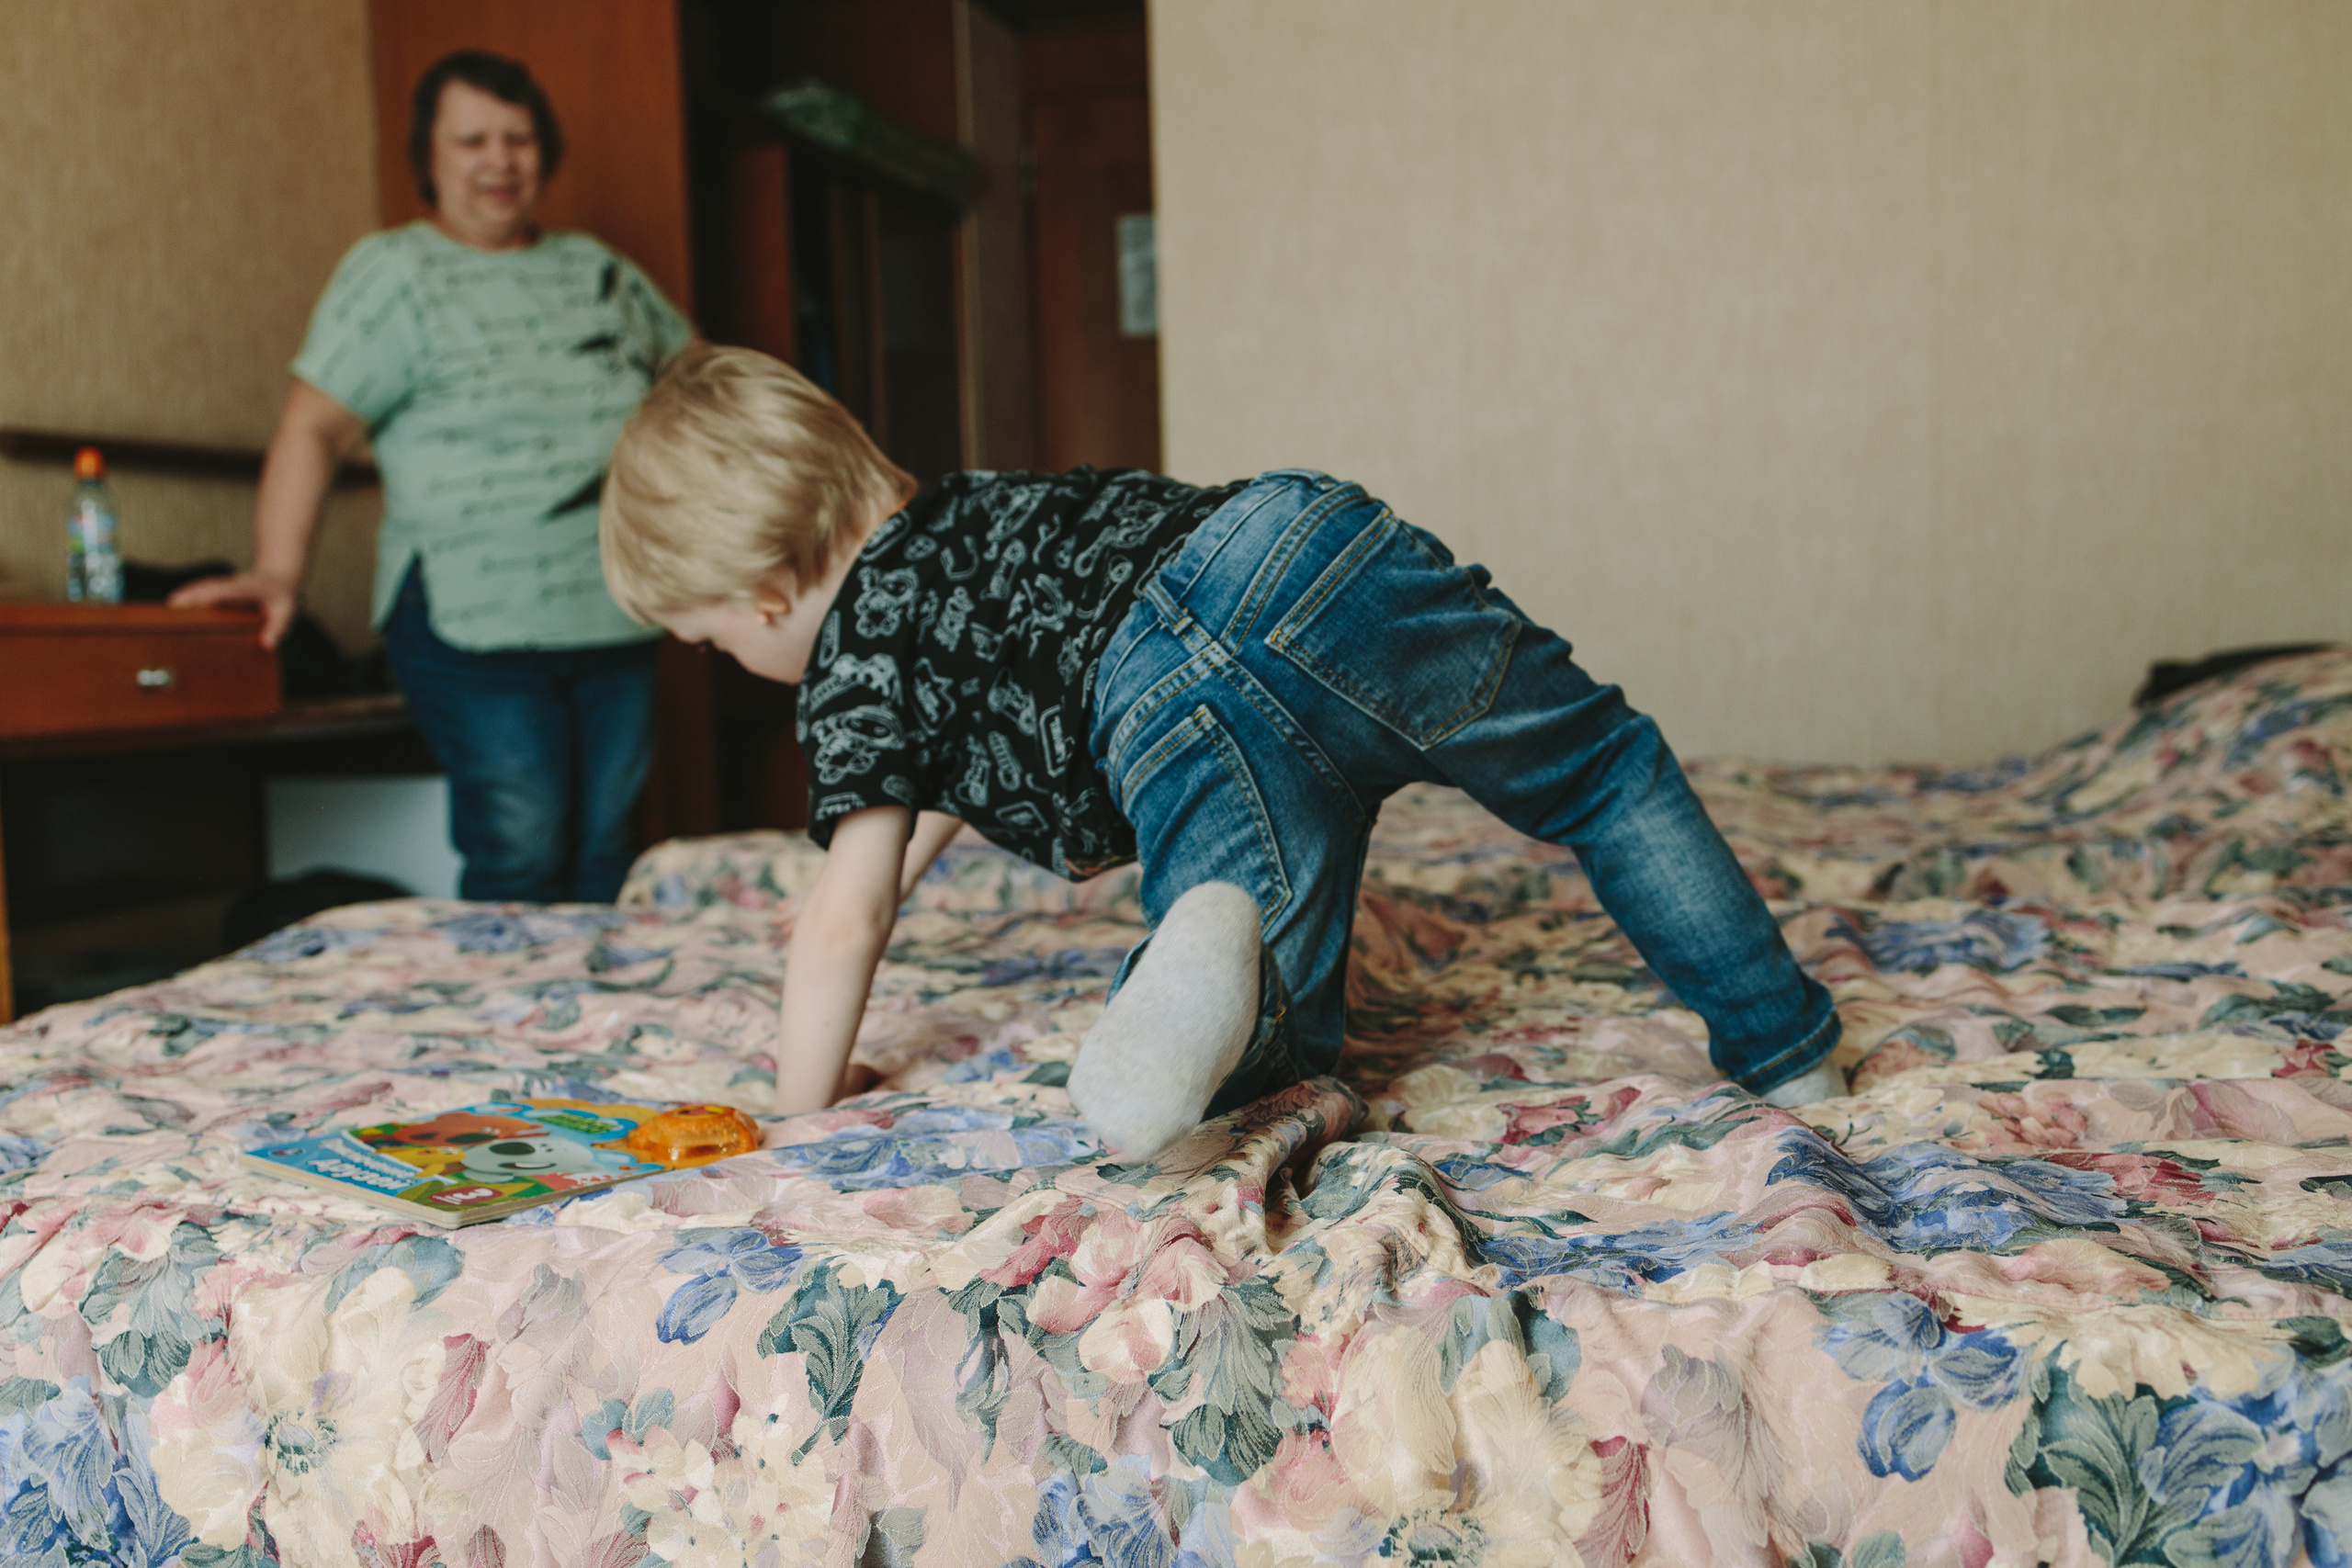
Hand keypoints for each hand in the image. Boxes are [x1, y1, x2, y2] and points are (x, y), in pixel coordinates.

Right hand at [168, 570, 299, 648]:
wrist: (279, 577)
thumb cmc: (282, 596)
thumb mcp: (286, 612)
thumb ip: (277, 628)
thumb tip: (267, 645)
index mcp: (248, 587)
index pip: (228, 590)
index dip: (212, 595)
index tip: (197, 601)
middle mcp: (233, 583)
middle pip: (209, 587)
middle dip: (191, 594)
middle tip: (172, 606)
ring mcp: (225, 584)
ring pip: (203, 586)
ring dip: (186, 594)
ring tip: (169, 607)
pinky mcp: (220, 587)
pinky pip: (203, 589)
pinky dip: (189, 596)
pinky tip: (176, 606)